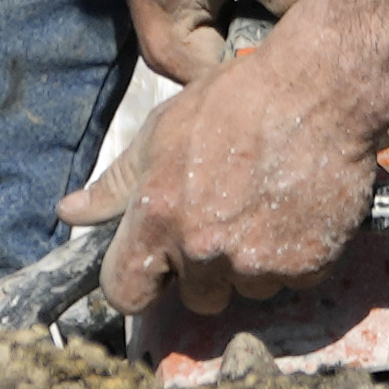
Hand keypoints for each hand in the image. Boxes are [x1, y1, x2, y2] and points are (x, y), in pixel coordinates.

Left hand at [85, 21, 386, 316]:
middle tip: (227, 222)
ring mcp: (258, 261)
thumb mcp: (161, 132)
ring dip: (255, 263)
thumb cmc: (236, 101)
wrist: (319, 90)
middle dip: (207, 270)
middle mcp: (204, 249)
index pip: (125, 292)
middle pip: (197, 298)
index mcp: (159, 218)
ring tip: (267, 209)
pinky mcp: (307, 263)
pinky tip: (298, 211)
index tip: (155, 268)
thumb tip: (69, 213)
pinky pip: (294, 280)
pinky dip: (299, 254)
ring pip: (249, 290)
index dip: (138, 281)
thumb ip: (116, 184)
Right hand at [109, 0, 322, 89]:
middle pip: (242, 75)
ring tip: (315, 25)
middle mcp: (178, 53)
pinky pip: (247, 27)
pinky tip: (296, 7)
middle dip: (280, 58)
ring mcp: (193, 31)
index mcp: (173, 53)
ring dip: (277, 37)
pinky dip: (270, 18)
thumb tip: (328, 9)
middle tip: (323, 39)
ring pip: (248, 51)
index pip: (234, 88)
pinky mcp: (209, 10)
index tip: (318, 58)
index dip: (277, 77)